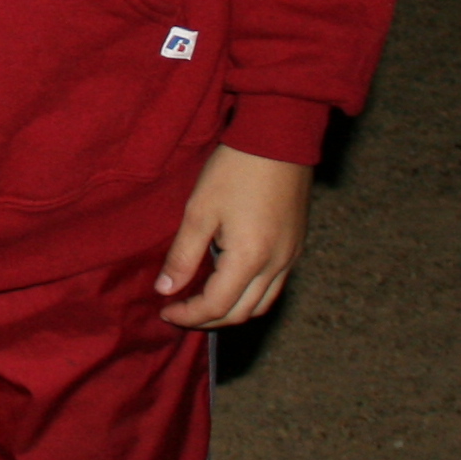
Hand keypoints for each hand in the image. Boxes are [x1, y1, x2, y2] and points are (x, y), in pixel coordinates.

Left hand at [157, 146, 311, 328]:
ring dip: (230, 312)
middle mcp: (276, 266)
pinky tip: (229, 283)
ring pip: (261, 305)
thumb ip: (182, 255)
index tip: (164, 311)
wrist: (279, 139)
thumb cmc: (235, 170)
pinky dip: (249, 296)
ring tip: (201, 304)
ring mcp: (291, 257)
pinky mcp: (296, 246)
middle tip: (179, 312)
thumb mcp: (199, 211)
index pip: (216, 307)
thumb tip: (165, 290)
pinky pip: (273, 287)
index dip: (188, 316)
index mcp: (250, 259)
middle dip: (207, 320)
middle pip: (241, 314)